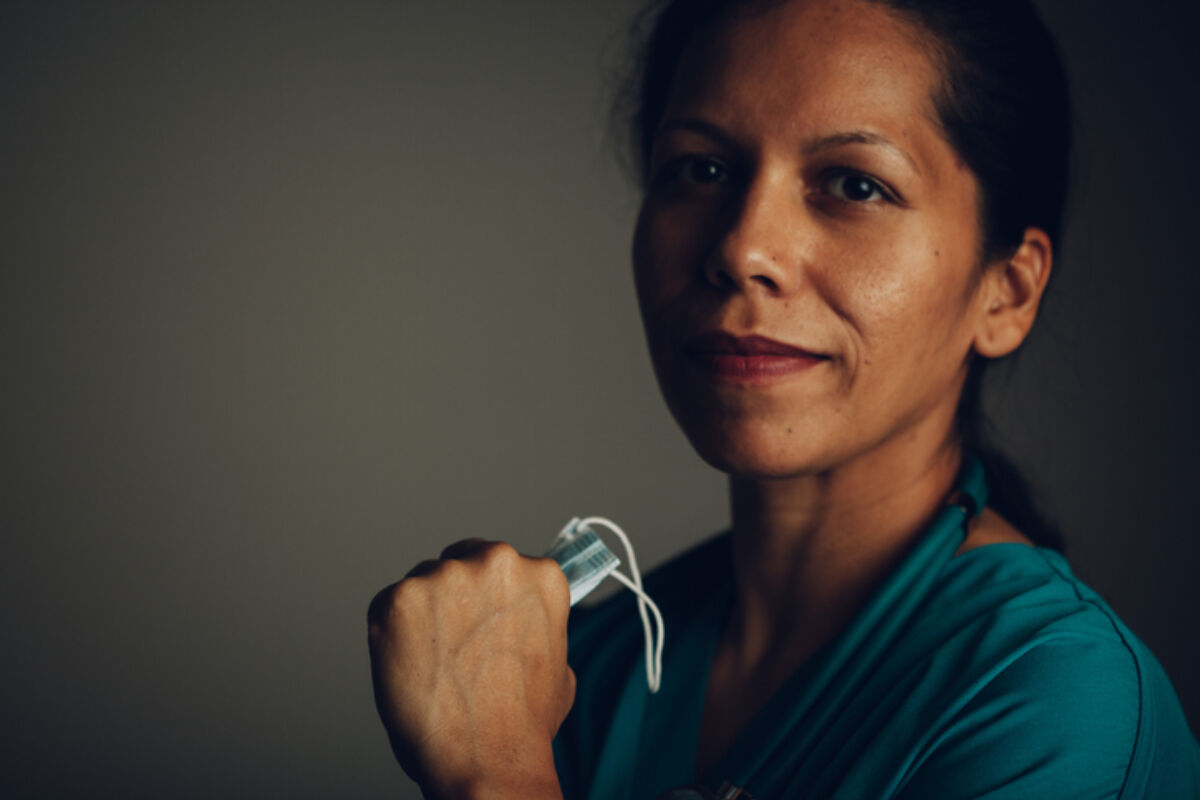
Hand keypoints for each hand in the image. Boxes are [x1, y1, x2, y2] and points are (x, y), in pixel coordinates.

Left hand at [367, 539, 573, 799]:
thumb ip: (535, 625)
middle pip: (458, 561)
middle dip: (453, 597)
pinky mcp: (399, 599)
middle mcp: (495, 562)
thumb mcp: (557, 662)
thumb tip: (520, 623)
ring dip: (423, 616)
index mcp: (540, 574)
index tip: (479, 618)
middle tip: (453, 644)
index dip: (485, 596)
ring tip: (434, 667)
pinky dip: (392, 636)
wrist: (488, 762)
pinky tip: (412, 669)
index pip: (498, 563)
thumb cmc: (523, 725)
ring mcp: (444, 577)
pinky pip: (388, 607)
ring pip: (421, 583)